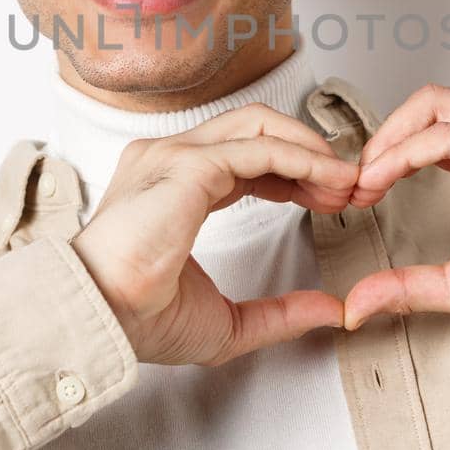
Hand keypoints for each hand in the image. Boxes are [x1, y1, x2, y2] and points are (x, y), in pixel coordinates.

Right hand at [69, 103, 357, 366]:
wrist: (101, 321)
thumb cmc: (140, 320)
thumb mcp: (227, 322)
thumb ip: (279, 313)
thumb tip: (331, 310)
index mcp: (170, 186)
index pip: (243, 156)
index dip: (293, 172)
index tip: (328, 198)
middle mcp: (170, 159)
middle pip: (255, 129)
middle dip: (309, 152)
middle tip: (348, 186)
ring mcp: (175, 155)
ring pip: (260, 127)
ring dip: (312, 150)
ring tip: (346, 180)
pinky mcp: (188, 165)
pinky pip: (260, 149)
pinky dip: (303, 159)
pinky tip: (329, 180)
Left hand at [341, 85, 449, 334]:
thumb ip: (410, 286)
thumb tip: (357, 303)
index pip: (432, 126)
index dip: (387, 153)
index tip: (358, 193)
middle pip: (429, 103)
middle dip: (380, 137)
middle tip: (353, 182)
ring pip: (435, 106)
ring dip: (387, 141)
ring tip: (363, 182)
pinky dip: (406, 152)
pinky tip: (384, 179)